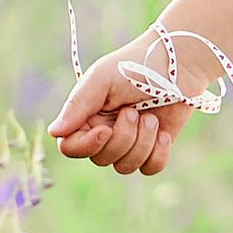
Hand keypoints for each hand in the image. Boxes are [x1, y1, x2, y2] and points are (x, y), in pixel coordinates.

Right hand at [51, 35, 217, 179]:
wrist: (178, 63)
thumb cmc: (136, 65)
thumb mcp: (101, 79)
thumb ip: (77, 105)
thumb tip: (54, 132)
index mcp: (87, 115)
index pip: (71, 147)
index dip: (86, 145)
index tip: (105, 130)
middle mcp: (105, 131)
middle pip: (101, 159)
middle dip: (122, 137)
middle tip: (134, 110)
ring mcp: (130, 142)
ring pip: (125, 166)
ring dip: (142, 142)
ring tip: (151, 117)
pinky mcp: (154, 147)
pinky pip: (149, 168)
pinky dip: (158, 153)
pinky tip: (164, 133)